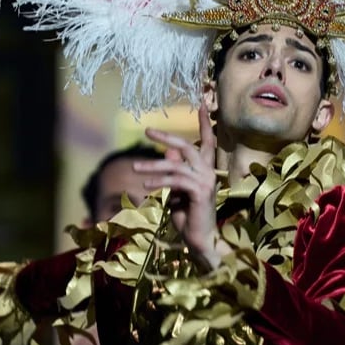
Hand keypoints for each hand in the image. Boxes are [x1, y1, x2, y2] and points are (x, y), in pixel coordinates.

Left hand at [136, 103, 225, 270]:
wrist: (200, 240)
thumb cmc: (188, 216)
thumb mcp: (178, 190)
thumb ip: (175, 172)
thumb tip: (168, 154)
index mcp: (206, 169)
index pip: (208, 141)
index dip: (205, 123)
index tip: (203, 104)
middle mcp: (209, 172)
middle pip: (188, 146)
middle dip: (167, 137)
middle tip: (147, 131)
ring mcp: (206, 182)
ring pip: (176, 166)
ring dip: (153, 166)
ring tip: (135, 168)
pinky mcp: (199, 193)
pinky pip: (175, 181)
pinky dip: (159, 182)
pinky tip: (146, 186)